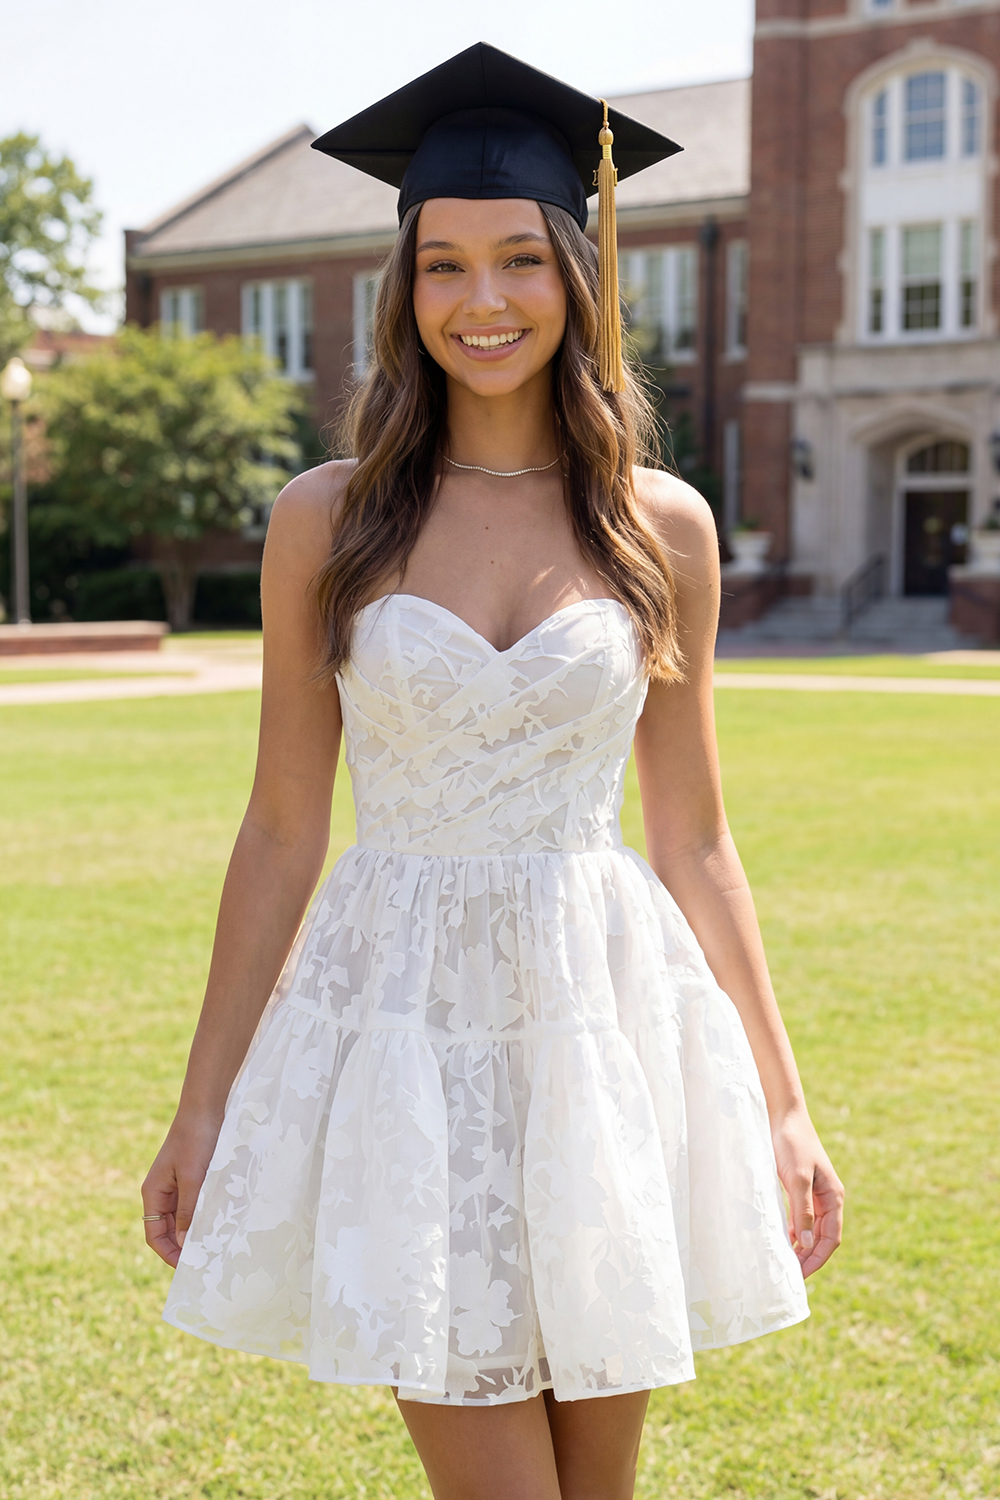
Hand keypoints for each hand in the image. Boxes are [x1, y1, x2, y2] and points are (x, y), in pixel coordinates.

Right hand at [141, 1111, 222, 1267]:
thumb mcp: (192, 1177)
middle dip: (183, 1247)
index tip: (189, 1268)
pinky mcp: (194, 1178)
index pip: (154, 1235)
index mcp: (154, 1192)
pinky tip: (220, 1224)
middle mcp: (163, 1192)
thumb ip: (187, 1210)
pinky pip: (195, 1205)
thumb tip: (183, 1243)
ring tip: (214, 1248)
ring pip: (183, 1219)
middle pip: (167, 1230)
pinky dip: (205, 1216)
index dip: (169, 1254)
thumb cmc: (196, 1138)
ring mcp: (178, 1185)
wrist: (208, 1106)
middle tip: (206, 1262)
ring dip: (195, 1233)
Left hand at [771, 1106, 843, 1277]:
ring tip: (786, 1263)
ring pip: (811, 1229)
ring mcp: (814, 1194)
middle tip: (790, 1275)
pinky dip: (793, 1232)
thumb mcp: (797, 1178)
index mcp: (834, 1197)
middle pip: (822, 1237)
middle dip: (809, 1257)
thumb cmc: (792, 1143)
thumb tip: (804, 1243)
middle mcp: (827, 1198)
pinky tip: (782, 1240)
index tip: (801, 1275)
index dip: (817, 1258)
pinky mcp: (799, 1188)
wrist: (783, 1115)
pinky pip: (800, 1218)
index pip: (831, 1238)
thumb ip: (802, 1210)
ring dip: (801, 1247)